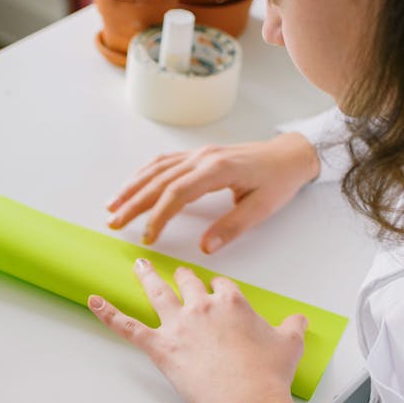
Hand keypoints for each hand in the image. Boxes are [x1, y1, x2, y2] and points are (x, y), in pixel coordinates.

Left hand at [88, 259, 305, 402]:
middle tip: (180, 275)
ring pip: (157, 293)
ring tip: (140, 266)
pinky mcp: (160, 347)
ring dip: (147, 277)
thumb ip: (292, 327)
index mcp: (232, 301)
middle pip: (188, 283)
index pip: (221, 285)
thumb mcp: (289, 345)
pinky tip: (93, 301)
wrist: (248, 401)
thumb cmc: (268, 374)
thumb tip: (299, 319)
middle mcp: (202, 306)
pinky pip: (128, 327)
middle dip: (184, 278)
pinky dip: (108, 314)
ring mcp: (178, 325)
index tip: (218, 294)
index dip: (218, 290)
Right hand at [106, 133, 319, 252]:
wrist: (290, 155)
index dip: (158, 216)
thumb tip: (205, 248)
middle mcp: (202, 157)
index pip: (177, 194)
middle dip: (133, 202)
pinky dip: (144, 175)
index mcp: (217, 169)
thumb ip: (232, 228)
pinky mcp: (198, 155)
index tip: (147, 238)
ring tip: (113, 206)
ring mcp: (198, 153)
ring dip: (132, 187)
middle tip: (114, 222)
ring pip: (157, 169)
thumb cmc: (279, 181)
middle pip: (159, 180)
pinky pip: (165, 163)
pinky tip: (133, 186)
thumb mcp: (262, 208)